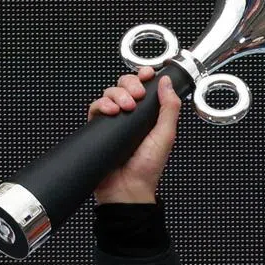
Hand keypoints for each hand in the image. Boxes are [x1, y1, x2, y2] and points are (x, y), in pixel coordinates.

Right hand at [89, 66, 182, 203]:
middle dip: (130, 84)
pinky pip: (96, 107)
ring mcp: (115, 122)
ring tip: (125, 108)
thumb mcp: (165, 136)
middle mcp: (132, 117)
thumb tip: (167, 83)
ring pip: (110, 93)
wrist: (127, 189)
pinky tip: (110, 111)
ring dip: (117, 94)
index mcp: (149, 116)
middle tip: (136, 96)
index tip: (147, 75)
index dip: (144, 77)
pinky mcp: (98, 128)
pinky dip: (102, 104)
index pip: (145, 88)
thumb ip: (169, 109)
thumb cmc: (147, 169)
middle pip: (125, 86)